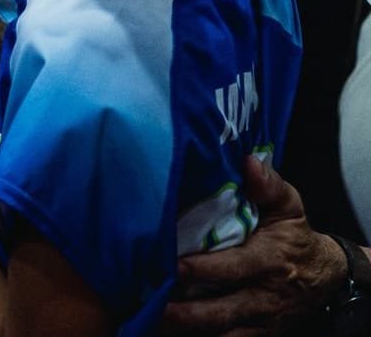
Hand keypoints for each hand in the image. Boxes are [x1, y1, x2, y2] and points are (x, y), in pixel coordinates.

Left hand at [163, 156, 354, 334]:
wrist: (326, 277)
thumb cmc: (295, 237)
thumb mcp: (289, 207)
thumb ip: (268, 185)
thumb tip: (248, 161)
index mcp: (269, 261)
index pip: (233, 268)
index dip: (201, 269)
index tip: (171, 265)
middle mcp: (263, 295)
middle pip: (221, 310)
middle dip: (186, 309)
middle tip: (153, 300)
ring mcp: (260, 318)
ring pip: (221, 330)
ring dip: (187, 326)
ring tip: (154, 316)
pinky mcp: (256, 332)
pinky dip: (202, 335)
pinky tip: (171, 327)